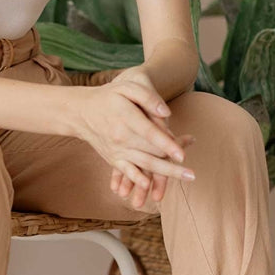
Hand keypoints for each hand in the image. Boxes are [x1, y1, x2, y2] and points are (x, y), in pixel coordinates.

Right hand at [76, 64, 195, 205]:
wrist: (82, 112)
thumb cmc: (109, 97)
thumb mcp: (127, 87)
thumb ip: (147, 97)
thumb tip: (167, 113)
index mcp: (125, 116)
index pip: (149, 133)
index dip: (166, 145)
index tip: (182, 155)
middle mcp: (120, 136)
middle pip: (150, 153)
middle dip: (172, 164)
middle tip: (192, 173)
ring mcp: (117, 150)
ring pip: (143, 165)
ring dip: (164, 175)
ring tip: (185, 178)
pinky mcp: (113, 159)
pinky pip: (127, 172)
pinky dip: (138, 180)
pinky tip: (150, 187)